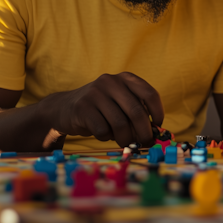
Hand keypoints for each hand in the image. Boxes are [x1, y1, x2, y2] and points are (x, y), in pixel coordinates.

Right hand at [42, 72, 163, 147]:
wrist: (64, 108)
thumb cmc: (101, 109)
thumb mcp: (120, 102)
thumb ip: (136, 112)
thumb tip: (155, 134)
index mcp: (125, 78)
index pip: (150, 94)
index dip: (158, 112)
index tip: (157, 127)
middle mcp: (111, 81)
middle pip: (137, 112)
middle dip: (144, 133)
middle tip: (145, 144)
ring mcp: (96, 93)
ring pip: (120, 124)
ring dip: (125, 139)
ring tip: (123, 142)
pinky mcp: (82, 107)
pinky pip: (103, 130)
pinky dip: (106, 138)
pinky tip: (102, 133)